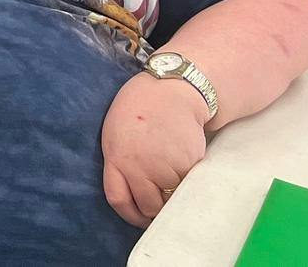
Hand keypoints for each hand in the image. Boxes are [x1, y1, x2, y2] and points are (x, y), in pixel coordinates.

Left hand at [101, 70, 209, 226]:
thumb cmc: (141, 108)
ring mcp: (163, 168)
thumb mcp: (117, 132)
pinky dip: (191, 182)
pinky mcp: (187, 166)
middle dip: (156, 210)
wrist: (172, 90)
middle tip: (162, 200)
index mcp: (116, 157)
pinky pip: (189, 187)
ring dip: (175, 196)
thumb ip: (121, 161)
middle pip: (148, 207)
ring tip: (174, 175)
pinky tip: (186, 163)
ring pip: (172, 200)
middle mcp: (137, 167)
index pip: (118, 200)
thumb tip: (132, 192)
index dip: (131, 215)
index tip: (140, 218)